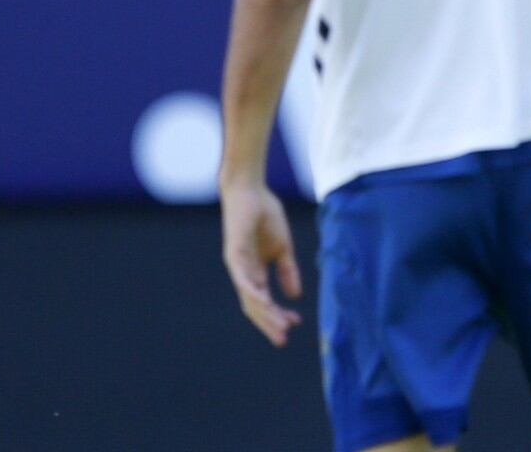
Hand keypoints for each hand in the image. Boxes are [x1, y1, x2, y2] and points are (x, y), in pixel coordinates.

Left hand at [220, 181, 302, 345]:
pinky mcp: (234, 255)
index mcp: (254, 272)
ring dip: (265, 315)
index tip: (295, 323)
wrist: (251, 192)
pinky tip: (266, 303)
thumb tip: (295, 295)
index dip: (278, 313)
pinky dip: (254, 294)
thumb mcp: (282, 248)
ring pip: (250, 298)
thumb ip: (287, 271)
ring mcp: (237, 266)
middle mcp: (243, 273)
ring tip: (279, 328)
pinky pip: (244, 281)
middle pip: (254, 306)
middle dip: (269, 323)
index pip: (264, 300)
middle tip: (283, 339)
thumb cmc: (264, 215)